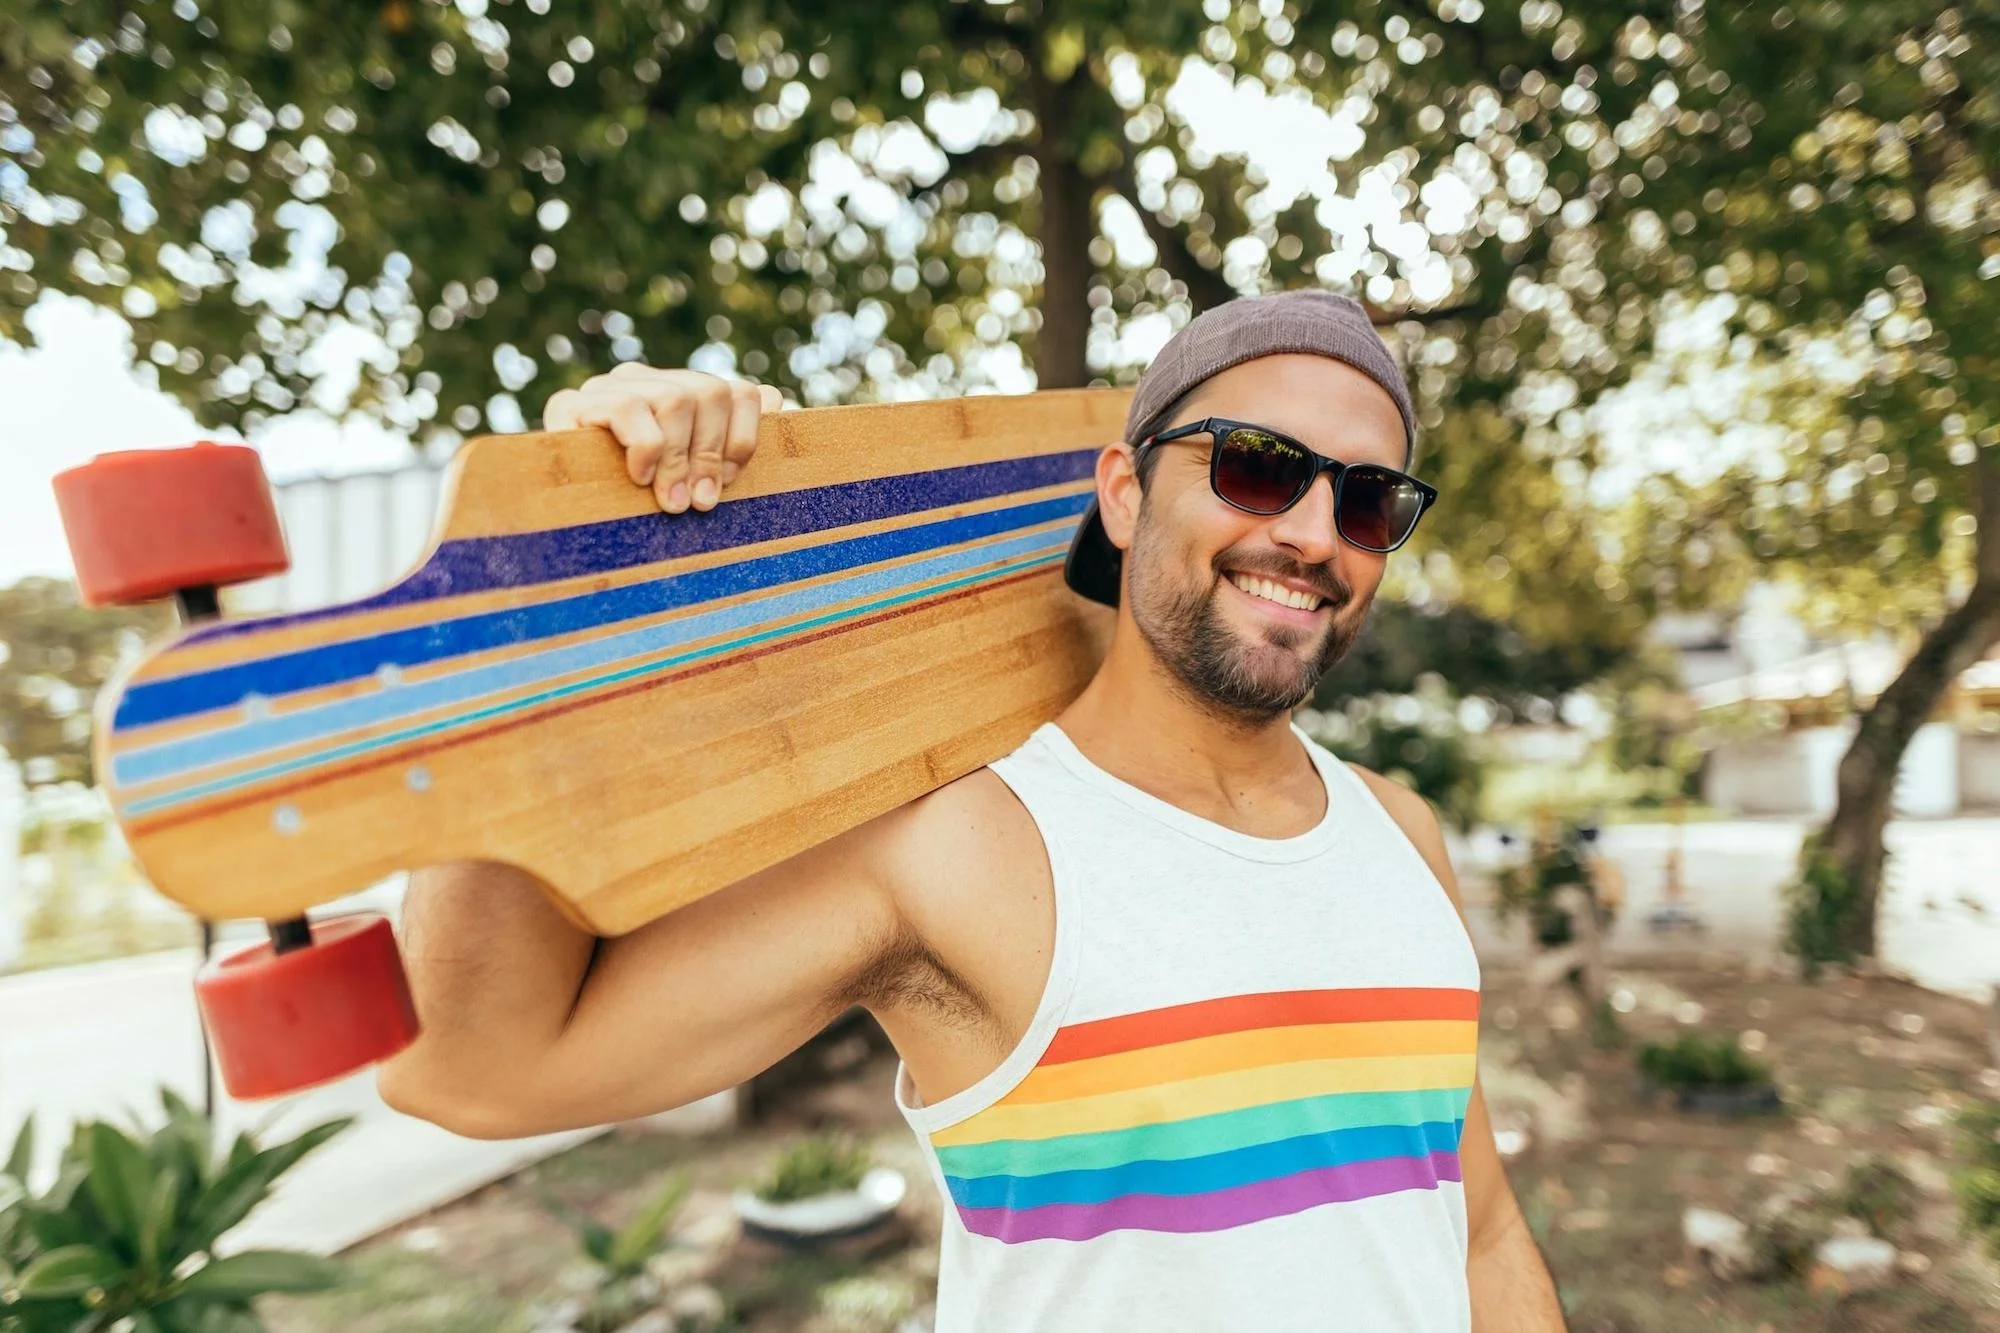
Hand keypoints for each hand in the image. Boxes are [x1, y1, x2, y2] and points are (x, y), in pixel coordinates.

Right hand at [541, 365, 782, 513]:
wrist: (559, 520)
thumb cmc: (640, 505)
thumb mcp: (694, 479)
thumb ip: (732, 442)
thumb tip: (777, 399)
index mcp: (682, 393)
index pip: (739, 393)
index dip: (744, 438)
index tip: (732, 483)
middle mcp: (649, 380)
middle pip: (709, 393)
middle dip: (711, 454)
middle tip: (700, 504)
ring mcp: (611, 388)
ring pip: (674, 400)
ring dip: (679, 458)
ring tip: (671, 502)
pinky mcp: (572, 404)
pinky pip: (627, 409)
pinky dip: (644, 447)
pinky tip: (639, 477)